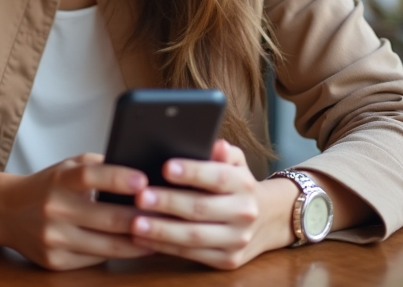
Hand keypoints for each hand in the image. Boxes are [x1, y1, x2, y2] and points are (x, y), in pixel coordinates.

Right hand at [0, 153, 155, 269]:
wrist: (5, 211)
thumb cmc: (48, 185)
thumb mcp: (68, 166)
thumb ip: (99, 166)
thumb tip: (141, 171)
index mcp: (60, 180)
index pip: (90, 176)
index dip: (118, 178)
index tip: (144, 180)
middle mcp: (55, 209)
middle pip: (107, 218)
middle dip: (142, 218)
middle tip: (169, 215)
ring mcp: (54, 238)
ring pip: (107, 246)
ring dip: (139, 242)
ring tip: (161, 235)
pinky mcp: (55, 262)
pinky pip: (96, 260)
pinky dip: (119, 254)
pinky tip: (137, 248)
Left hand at [128, 140, 294, 269]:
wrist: (267, 219)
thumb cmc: (237, 185)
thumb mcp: (236, 163)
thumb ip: (223, 152)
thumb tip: (215, 143)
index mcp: (244, 184)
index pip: (218, 177)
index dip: (192, 172)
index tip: (166, 167)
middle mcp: (243, 213)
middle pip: (201, 208)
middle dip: (169, 203)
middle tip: (141, 196)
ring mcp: (236, 240)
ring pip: (194, 237)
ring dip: (162, 230)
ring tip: (135, 222)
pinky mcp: (227, 260)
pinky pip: (191, 255)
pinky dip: (164, 247)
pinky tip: (143, 238)